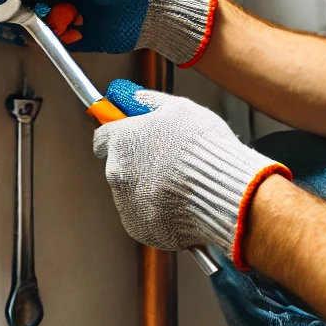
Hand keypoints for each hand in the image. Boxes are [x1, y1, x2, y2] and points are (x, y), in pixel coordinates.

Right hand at [0, 0, 216, 63]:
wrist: (161, 11)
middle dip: (22, 4)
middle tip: (22, 12)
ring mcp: (69, 6)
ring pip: (37, 16)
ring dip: (43, 20)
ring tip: (63, 19)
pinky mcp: (76, 30)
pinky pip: (54, 36)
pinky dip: (57, 36)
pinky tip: (73, 31)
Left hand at [94, 82, 290, 262]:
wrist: (223, 193)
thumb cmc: (204, 148)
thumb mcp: (179, 109)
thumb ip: (149, 102)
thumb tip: (132, 97)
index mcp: (122, 142)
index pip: (102, 138)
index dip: (118, 135)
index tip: (130, 136)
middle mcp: (117, 174)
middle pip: (119, 166)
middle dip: (138, 163)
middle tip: (168, 161)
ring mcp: (127, 204)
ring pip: (132, 193)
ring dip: (149, 188)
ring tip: (182, 183)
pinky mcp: (140, 228)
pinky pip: (145, 217)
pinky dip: (158, 212)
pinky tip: (182, 203)